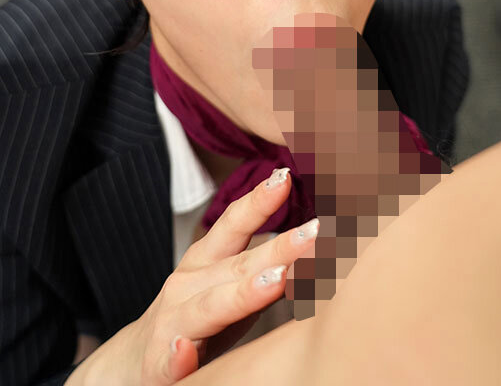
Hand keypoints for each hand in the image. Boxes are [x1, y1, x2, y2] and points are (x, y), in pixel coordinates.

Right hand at [108, 167, 317, 384]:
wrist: (133, 363)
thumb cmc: (196, 322)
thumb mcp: (229, 289)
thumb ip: (264, 268)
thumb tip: (323, 245)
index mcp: (206, 262)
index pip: (234, 226)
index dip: (258, 202)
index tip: (286, 177)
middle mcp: (188, 285)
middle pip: (239, 265)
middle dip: (279, 248)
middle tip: (316, 231)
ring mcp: (173, 324)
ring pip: (210, 308)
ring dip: (242, 294)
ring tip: (274, 281)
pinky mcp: (159, 367)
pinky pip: (169, 362)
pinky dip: (178, 356)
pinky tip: (185, 352)